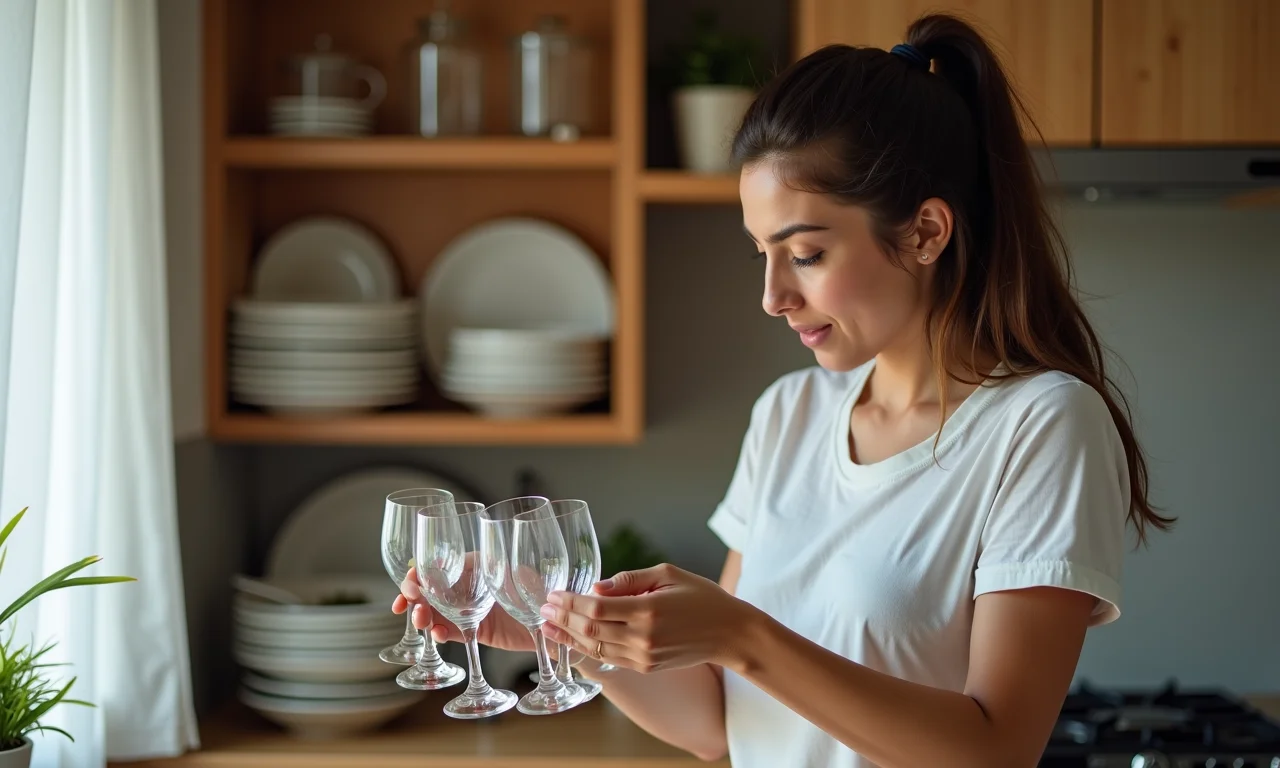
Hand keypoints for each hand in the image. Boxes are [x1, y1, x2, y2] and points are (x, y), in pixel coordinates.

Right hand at [391, 568, 531, 651]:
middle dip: (412, 596)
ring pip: (435, 612)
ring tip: (422, 621)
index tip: (409, 583)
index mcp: (474, 565)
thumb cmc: (541, 588)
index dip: (418, 573)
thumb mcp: (519, 574)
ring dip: (422, 616)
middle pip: (429, 589)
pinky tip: (439, 635)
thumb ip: (498, 568)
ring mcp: (469, 609)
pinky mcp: (475, 630)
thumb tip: (474, 561)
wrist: (555, 623)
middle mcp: (467, 586)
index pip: (439, 565)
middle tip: (407, 605)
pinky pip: (450, 632)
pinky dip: (440, 634)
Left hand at [538, 563, 755, 672]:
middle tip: (543, 608)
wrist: (729, 633)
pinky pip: (609, 659)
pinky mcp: (646, 667)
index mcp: (647, 610)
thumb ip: (630, 580)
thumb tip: (596, 587)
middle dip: (562, 619)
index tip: (553, 594)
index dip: (570, 602)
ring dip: (568, 637)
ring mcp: (643, 656)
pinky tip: (572, 642)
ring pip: (595, 649)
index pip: (596, 609)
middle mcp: (642, 637)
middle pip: (590, 630)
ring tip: (548, 627)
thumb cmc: (701, 597)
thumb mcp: (668, 574)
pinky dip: (586, 651)